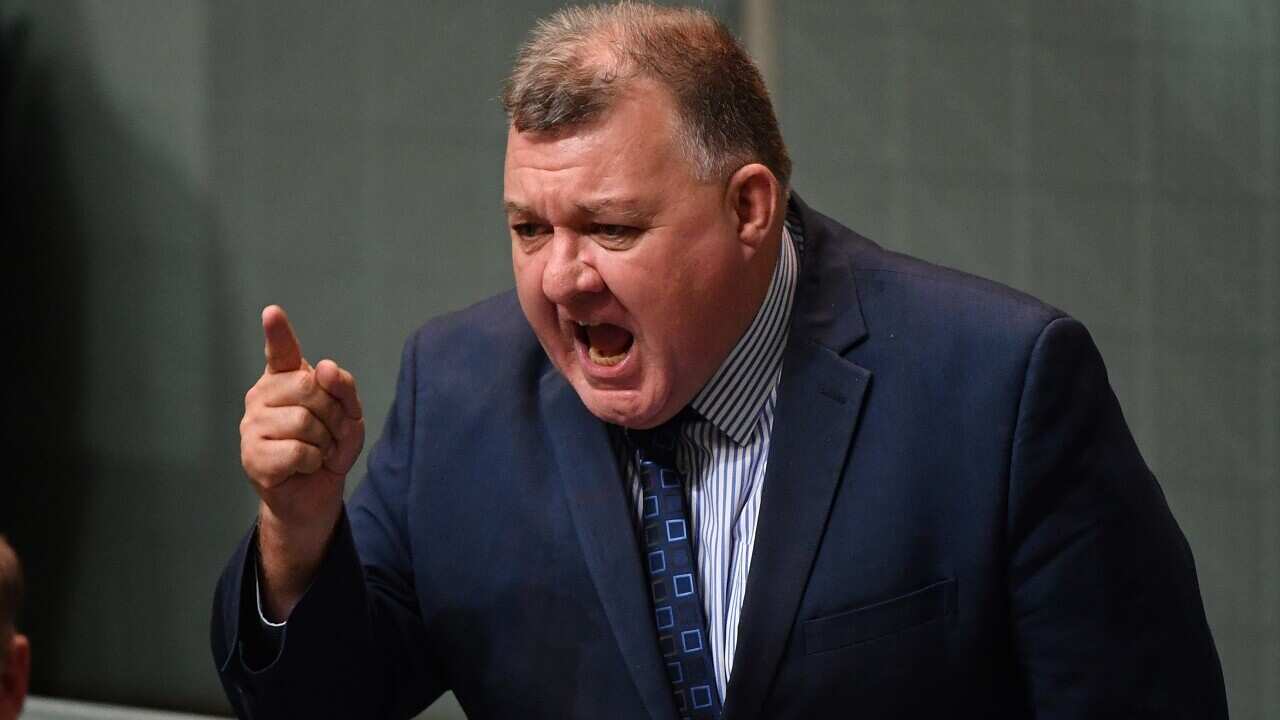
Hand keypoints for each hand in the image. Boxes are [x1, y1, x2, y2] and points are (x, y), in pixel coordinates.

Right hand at [239, 305, 364, 617]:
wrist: (315, 495)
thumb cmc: (329, 448)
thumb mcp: (349, 415)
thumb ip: (343, 387)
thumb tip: (324, 367)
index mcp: (284, 380)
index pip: (281, 351)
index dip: (278, 332)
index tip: (272, 312)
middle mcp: (262, 396)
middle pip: (308, 389)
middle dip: (333, 416)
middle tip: (329, 435)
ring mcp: (252, 425)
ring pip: (305, 422)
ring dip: (324, 442)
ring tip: (317, 452)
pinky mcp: (252, 456)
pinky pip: (299, 450)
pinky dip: (314, 462)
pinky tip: (304, 467)